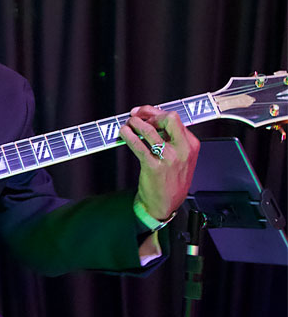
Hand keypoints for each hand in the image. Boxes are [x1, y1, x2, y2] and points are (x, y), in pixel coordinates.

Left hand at [120, 105, 199, 219]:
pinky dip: (128, 136)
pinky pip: (138, 145)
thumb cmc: (171, 180)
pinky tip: (124, 133)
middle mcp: (182, 150)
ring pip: (150, 130)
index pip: (175, 118)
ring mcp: (169, 158)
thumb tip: (152, 118)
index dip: (155, 112)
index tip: (143, 112)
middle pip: (169, 118)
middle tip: (136, 117)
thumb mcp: (182, 158)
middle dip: (149, 113)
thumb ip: (172, 139)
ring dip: (134, 123)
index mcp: (191, 145)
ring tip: (127, 124)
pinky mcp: (153, 167)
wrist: (166, 204)